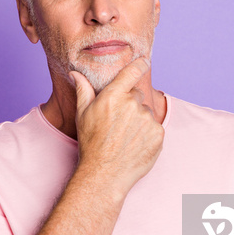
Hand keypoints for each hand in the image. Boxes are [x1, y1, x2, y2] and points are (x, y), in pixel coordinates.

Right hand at [69, 58, 164, 197]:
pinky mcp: (158, 134)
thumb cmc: (91, 143)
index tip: (145, 61)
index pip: (132, 72)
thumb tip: (75, 73)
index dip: (140, 64)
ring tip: (126, 136)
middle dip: (130, 103)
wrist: (104, 174)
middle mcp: (132, 104)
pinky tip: (135, 144)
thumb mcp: (83, 114)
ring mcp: (147, 120)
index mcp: (113, 96)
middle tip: (118, 122)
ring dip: (139, 120)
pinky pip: (155, 127)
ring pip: (146, 112)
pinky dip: (148, 134)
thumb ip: (83, 90)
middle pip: (137, 94)